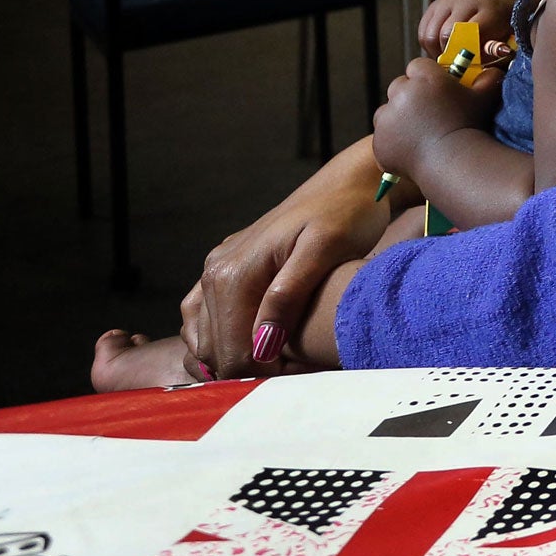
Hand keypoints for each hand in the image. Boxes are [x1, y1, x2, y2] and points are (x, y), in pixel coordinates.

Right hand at [180, 140, 391, 378]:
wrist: (352, 182)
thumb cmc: (347, 213)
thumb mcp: (324, 250)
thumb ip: (288, 295)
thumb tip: (261, 346)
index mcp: (233, 271)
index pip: (232, 350)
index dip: (264, 374)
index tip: (303, 373)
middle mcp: (215, 271)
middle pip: (214, 351)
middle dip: (250, 370)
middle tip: (297, 370)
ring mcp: (216, 269)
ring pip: (203, 340)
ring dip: (234, 359)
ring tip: (281, 362)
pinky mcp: (225, 269)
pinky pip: (204, 320)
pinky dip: (222, 341)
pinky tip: (256, 347)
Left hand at [373, 58, 503, 179]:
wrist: (453, 163)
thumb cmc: (471, 127)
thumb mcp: (486, 97)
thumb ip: (489, 78)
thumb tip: (492, 70)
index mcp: (425, 77)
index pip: (418, 66)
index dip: (426, 79)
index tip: (436, 92)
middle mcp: (401, 93)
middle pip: (400, 87)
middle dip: (410, 97)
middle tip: (428, 114)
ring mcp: (387, 117)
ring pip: (387, 111)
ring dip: (398, 118)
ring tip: (419, 133)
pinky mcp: (379, 140)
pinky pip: (382, 136)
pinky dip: (392, 141)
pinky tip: (412, 148)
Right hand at [418, 0, 516, 58]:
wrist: (497, 4)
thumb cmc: (500, 28)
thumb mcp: (502, 40)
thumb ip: (488, 54)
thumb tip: (468, 68)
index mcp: (488, 10)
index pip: (469, 33)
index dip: (464, 53)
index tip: (465, 65)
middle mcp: (466, 1)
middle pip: (445, 34)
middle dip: (448, 54)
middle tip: (453, 65)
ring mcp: (447, 1)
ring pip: (429, 34)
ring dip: (435, 51)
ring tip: (447, 58)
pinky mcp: (434, 6)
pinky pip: (422, 31)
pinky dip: (428, 44)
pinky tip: (440, 48)